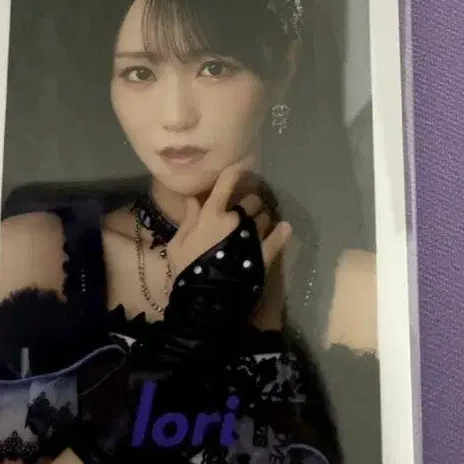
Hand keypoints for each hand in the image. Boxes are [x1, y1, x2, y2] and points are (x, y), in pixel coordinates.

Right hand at [167, 157, 291, 277]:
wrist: (204, 298)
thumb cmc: (186, 269)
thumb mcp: (178, 243)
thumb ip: (188, 219)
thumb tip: (194, 199)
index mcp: (212, 214)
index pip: (227, 183)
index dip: (236, 170)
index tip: (243, 165)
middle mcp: (235, 220)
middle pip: (251, 201)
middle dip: (250, 202)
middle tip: (248, 209)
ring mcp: (252, 236)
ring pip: (265, 216)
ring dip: (263, 217)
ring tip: (261, 223)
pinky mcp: (264, 253)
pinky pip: (278, 237)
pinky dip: (283, 231)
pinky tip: (285, 228)